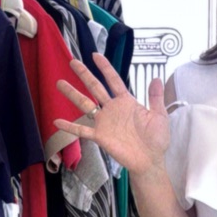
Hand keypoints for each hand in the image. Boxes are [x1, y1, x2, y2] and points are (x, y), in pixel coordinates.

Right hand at [54, 53, 170, 176]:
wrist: (150, 160)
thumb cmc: (156, 140)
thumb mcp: (160, 116)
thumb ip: (156, 97)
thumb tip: (157, 78)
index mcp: (126, 102)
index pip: (113, 80)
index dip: (105, 67)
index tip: (95, 55)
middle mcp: (112, 109)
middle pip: (95, 88)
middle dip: (84, 74)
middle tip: (72, 62)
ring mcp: (104, 122)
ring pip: (85, 104)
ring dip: (72, 94)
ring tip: (59, 83)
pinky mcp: (100, 136)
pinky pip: (82, 130)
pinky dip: (69, 126)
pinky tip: (57, 121)